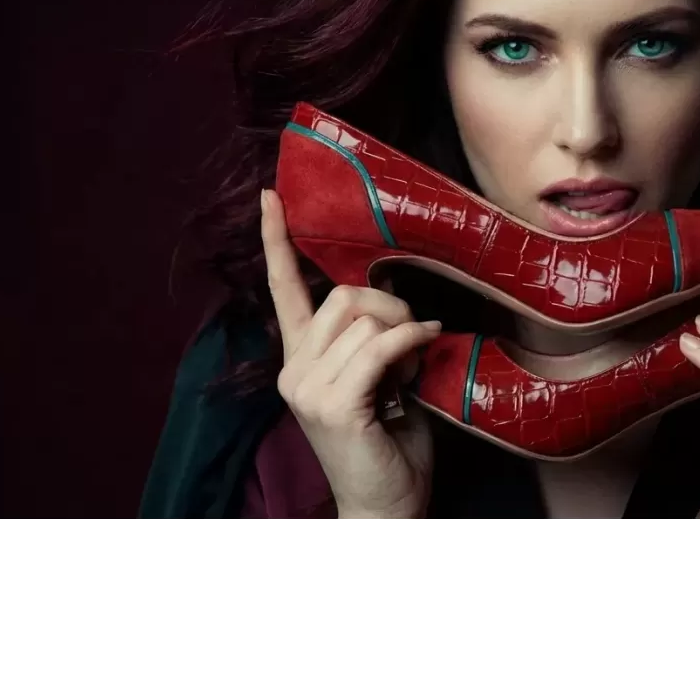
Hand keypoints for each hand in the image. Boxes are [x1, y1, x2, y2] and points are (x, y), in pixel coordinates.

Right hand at [260, 188, 441, 519]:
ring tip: (414, 365)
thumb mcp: (378, 380)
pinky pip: (379, 347)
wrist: (386, 504)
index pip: (282, 290)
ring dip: (404, 332)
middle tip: (413, 335)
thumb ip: (372, 340)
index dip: (277, 241)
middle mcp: (293, 370)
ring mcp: (308, 388)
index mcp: (299, 359)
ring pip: (364, 319)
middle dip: (387, 305)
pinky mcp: (333, 405)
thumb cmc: (389, 443)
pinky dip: (411, 341)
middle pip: (341, 296)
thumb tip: (396, 304)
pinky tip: (429, 342)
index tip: (271, 196)